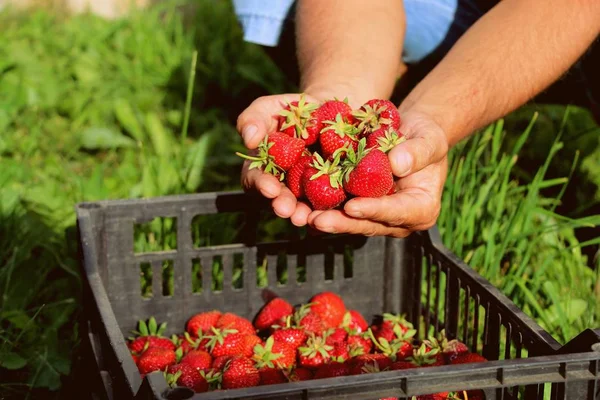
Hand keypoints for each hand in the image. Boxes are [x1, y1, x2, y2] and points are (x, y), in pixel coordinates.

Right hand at [236, 93, 319, 225]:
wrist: (330, 112)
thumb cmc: (293, 110)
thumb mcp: (270, 107)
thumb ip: (253, 118)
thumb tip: (249, 139)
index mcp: (263, 169)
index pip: (256, 180)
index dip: (261, 185)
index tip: (269, 188)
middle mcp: (283, 186)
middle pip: (279, 200)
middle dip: (283, 205)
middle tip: (287, 210)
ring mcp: (307, 192)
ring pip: (304, 207)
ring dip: (304, 214)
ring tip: (307, 217)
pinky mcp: (332, 192)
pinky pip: (331, 203)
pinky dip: (332, 209)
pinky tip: (335, 213)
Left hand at [307, 110, 448, 237]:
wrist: (411, 134)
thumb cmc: (425, 135)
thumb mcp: (429, 139)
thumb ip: (417, 152)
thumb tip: (397, 164)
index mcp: (421, 209)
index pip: (396, 212)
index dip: (373, 210)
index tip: (352, 206)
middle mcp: (398, 220)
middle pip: (369, 224)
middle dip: (342, 223)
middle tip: (318, 220)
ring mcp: (377, 216)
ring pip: (351, 221)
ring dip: (328, 220)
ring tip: (305, 217)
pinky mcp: (360, 207)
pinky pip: (340, 211)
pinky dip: (322, 208)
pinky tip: (302, 208)